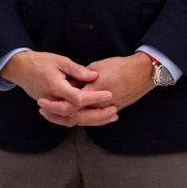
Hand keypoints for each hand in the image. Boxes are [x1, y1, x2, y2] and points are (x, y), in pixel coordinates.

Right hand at [1, 50, 117, 126]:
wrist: (21, 69)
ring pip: (73, 120)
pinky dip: (81, 120)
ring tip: (109, 117)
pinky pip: (67, 119)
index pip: (78, 98)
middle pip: (77, 115)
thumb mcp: (60, 61)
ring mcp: (51, 107)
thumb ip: (77, 70)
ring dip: (92, 120)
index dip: (94, 98)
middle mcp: (53, 101)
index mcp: (56, 88)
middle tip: (114, 111)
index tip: (109, 95)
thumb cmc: (41, 62)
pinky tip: (94, 118)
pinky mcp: (52, 109)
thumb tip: (94, 76)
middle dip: (97, 115)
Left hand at [38, 52, 152, 124]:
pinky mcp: (113, 112)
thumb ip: (81, 77)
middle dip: (57, 116)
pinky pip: (94, 120)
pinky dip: (81, 120)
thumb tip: (69, 84)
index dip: (54, 106)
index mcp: (94, 91)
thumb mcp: (97, 66)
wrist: (142, 72)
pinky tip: (73, 118)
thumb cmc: (120, 66)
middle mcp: (100, 104)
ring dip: (67, 120)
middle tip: (44, 111)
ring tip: (54, 116)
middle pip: (75, 117)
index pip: (70, 104)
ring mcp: (106, 110)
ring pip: (84, 121)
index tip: (43, 102)